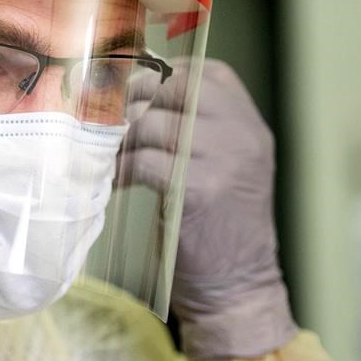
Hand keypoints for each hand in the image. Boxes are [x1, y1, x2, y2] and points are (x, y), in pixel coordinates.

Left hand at [120, 59, 296, 358]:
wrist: (238, 287)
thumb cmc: (217, 226)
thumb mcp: (222, 165)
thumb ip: (194, 129)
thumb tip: (133, 95)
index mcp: (250, 124)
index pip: (205, 73)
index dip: (162, 77)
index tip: (133, 95)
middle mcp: (243, 134)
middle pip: (176, 88)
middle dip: (135, 100)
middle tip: (111, 121)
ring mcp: (225, 160)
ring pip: (153, 124)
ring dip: (123, 140)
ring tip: (112, 158)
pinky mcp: (199, 189)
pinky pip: (144, 161)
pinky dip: (122, 169)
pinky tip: (116, 182)